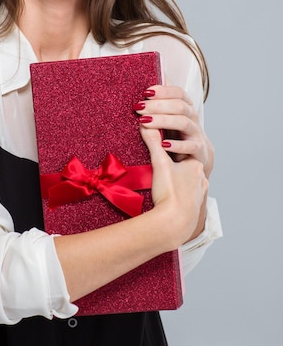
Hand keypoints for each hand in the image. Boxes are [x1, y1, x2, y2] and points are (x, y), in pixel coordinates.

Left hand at [134, 83, 213, 177]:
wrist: (195, 160)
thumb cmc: (175, 134)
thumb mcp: (167, 117)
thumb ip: (161, 100)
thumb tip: (152, 78)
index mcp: (185, 107)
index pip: (179, 93)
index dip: (163, 90)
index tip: (146, 92)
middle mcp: (192, 118)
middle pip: (179, 106)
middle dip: (158, 105)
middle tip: (139, 108)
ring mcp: (196, 134)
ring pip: (183, 123)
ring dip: (163, 121)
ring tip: (145, 122)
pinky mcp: (198, 151)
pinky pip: (190, 146)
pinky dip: (176, 145)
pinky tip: (163, 144)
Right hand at [139, 126, 208, 245]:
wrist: (174, 223)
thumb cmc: (168, 193)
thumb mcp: (159, 163)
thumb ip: (153, 142)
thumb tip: (145, 122)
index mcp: (194, 164)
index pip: (183, 149)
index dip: (171, 148)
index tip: (161, 148)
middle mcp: (201, 177)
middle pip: (186, 166)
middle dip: (174, 166)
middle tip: (161, 168)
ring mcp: (199, 193)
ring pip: (188, 182)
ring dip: (177, 181)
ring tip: (165, 183)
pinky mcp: (195, 207)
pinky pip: (188, 196)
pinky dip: (180, 194)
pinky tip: (171, 197)